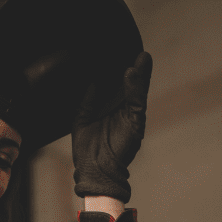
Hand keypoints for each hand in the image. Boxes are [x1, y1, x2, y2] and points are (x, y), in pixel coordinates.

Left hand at [72, 51, 152, 202]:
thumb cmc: (88, 150)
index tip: (117, 51)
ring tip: (140, 56)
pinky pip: (136, 103)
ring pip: (137, 91)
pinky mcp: (135, 125)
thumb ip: (88, 99)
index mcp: (112, 110)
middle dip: (133, 67)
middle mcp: (124, 112)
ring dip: (139, 74)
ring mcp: (131, 118)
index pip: (117, 85)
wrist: (93, 173)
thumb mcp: (82, 118)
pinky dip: (136, 88)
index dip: (118, 69)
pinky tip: (132, 73)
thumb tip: (92, 79)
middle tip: (133, 48)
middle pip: (131, 85)